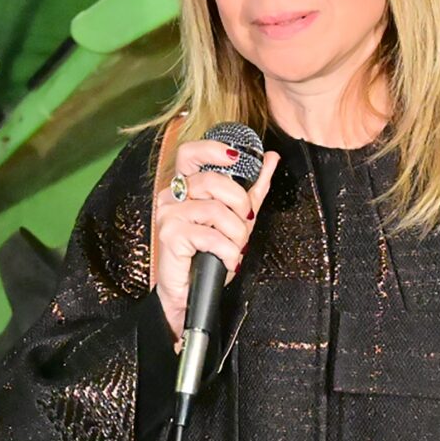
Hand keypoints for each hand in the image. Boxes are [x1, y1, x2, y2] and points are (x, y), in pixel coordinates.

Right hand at [152, 137, 278, 347]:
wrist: (191, 291)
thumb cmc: (209, 253)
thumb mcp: (238, 217)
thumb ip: (253, 187)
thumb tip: (271, 158)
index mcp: (186, 186)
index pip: (190, 153)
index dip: (212, 149)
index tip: (237, 157)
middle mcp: (172, 196)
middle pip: (212, 181)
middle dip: (239, 203)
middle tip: (244, 222)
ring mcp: (168, 215)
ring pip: (215, 210)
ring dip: (236, 234)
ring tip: (235, 248)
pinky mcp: (169, 236)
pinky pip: (210, 235)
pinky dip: (228, 251)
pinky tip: (228, 260)